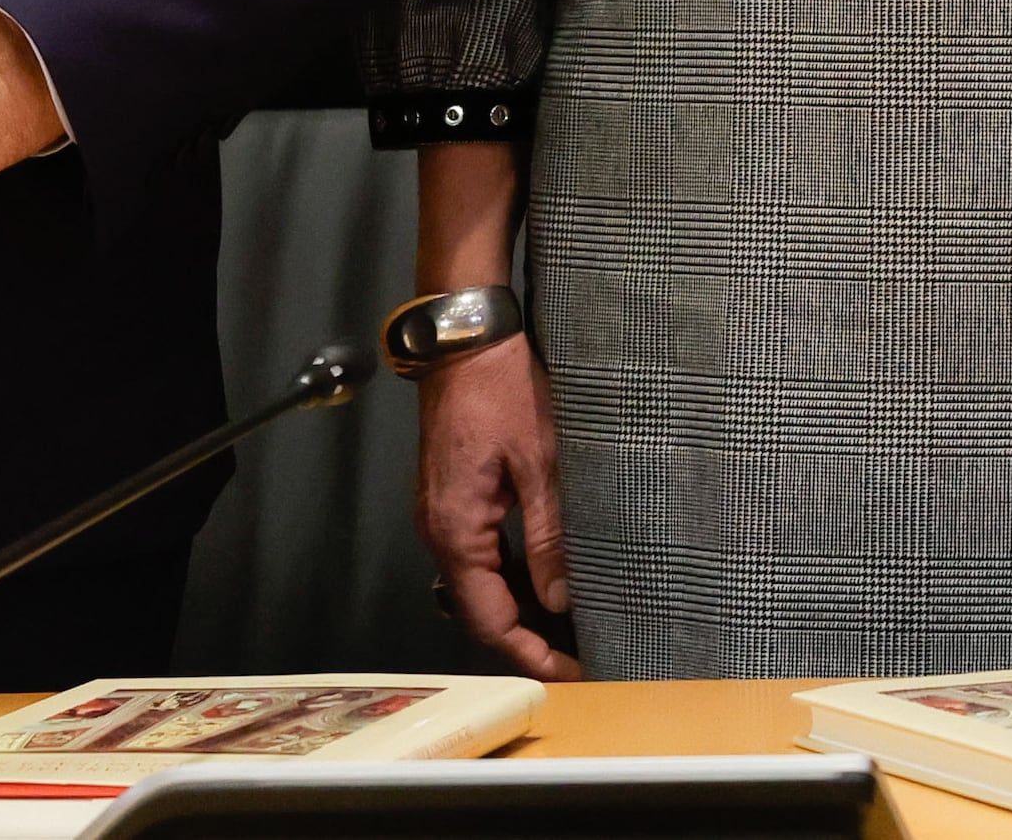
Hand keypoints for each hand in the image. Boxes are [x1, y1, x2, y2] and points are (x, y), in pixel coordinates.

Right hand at [415, 339, 581, 677]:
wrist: (465, 341)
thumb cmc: (499, 391)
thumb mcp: (540, 463)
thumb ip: (549, 534)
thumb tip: (560, 597)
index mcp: (456, 529)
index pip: (488, 616)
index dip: (526, 651)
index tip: (565, 670)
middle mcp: (439, 529)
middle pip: (479, 607)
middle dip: (524, 637)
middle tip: (573, 655)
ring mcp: (441, 514)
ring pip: (478, 581)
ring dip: (517, 606)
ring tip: (565, 625)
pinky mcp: (452, 497)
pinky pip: (478, 552)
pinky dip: (507, 574)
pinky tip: (541, 576)